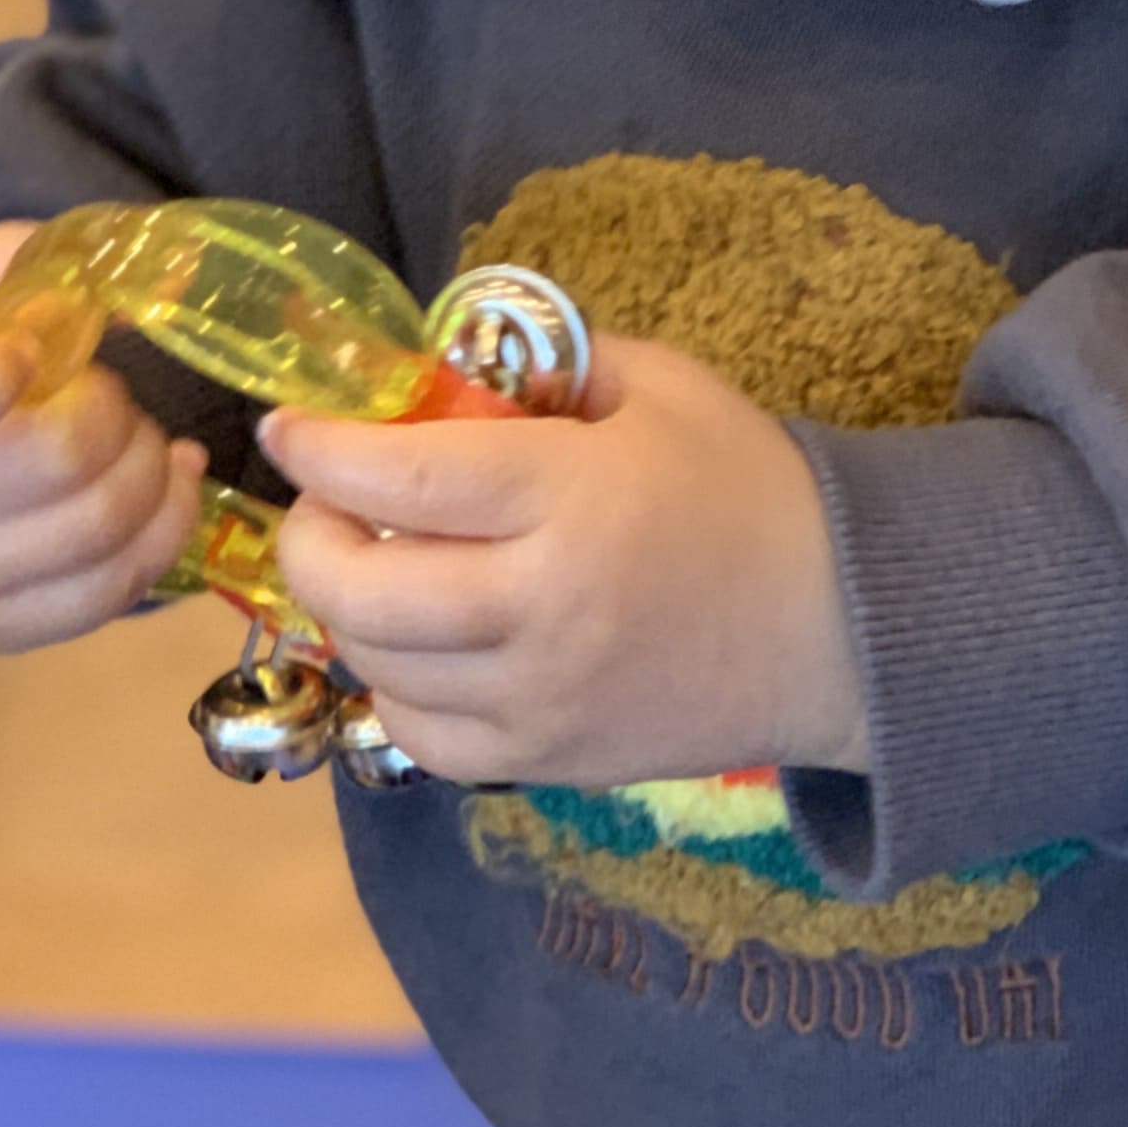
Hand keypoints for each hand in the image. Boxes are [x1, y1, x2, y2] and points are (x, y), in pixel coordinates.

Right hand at [0, 222, 203, 648]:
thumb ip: (50, 264)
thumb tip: (170, 280)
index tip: (22, 354)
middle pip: (58, 459)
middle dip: (116, 411)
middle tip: (110, 393)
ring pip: (99, 529)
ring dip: (150, 468)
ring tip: (140, 438)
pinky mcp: (2, 627)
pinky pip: (112, 592)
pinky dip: (165, 528)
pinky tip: (167, 482)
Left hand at [265, 333, 863, 787]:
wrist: (841, 630)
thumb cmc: (748, 491)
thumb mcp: (662, 389)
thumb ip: (550, 367)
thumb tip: (441, 368)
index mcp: (570, 495)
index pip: (401, 473)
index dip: (321, 449)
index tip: (287, 426)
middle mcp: (542, 605)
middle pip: (363, 587)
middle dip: (310, 539)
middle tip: (322, 505)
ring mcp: (540, 696)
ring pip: (380, 664)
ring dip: (349, 611)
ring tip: (370, 566)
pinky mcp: (549, 759)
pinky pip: (422, 736)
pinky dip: (395, 685)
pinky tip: (418, 644)